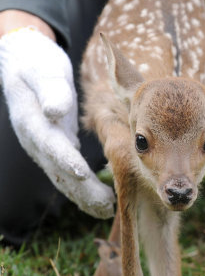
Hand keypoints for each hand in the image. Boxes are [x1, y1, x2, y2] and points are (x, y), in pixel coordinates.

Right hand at [0, 27, 114, 217]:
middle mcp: (36, 140)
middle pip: (59, 169)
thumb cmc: (39, 64)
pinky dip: (83, 188)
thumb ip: (50, 89)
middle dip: (82, 189)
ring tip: (107, 211)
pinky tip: (101, 199)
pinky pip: (67, 173)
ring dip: (84, 196)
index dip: (65, 160)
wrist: (26, 65)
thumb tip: (54, 111)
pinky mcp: (54, 149)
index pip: (50, 144)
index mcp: (32, 120)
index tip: (82, 174)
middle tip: (106, 206)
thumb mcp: (43, 70)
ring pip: (63, 177)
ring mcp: (43, 148)